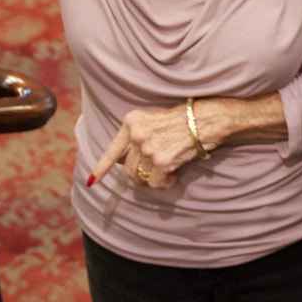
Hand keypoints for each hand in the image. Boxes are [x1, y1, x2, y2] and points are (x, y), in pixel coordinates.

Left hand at [86, 94, 285, 188]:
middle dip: (138, 175)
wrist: (210, 118)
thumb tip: (121, 161)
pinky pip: (154, 182)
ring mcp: (148, 148)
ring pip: (140, 177)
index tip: (92, 182)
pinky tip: (173, 175)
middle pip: (127, 168)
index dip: (101, 168)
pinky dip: (163, 183)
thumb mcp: (155, 122)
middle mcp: (136, 134)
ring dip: (152, 179)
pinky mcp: (161, 161)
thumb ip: (137, 138)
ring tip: (167, 172)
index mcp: (132, 121)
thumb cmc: (186, 119)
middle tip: (154, 172)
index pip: (112, 149)